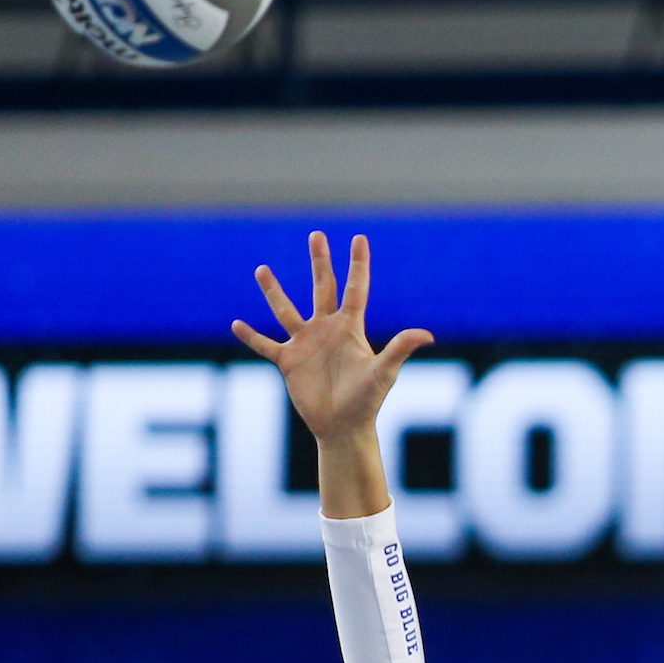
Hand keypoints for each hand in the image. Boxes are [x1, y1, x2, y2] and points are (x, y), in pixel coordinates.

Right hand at [234, 232, 432, 444]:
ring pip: (286, 311)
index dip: (358, 264)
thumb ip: (400, 349)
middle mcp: (326, 330)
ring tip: (262, 269)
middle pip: (322, 288)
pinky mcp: (288, 362)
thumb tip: (427, 335)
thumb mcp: (384, 372)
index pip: (355, 289)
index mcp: (350, 328)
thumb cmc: (368, 401)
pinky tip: (236, 324)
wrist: (343, 427)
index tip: (359, 238)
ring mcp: (305, 344)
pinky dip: (251, 337)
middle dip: (319, 262)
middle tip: (316, 235)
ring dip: (273, 291)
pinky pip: (266, 345)